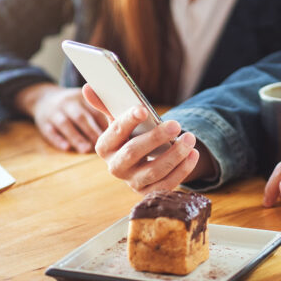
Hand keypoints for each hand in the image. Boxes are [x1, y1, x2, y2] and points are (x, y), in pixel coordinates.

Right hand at [15, 83, 107, 152]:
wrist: (42, 98)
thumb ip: (101, 113)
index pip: (95, 109)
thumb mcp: (86, 102)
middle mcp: (68, 102)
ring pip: (64, 124)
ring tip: (86, 149)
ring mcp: (54, 112)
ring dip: (76, 137)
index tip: (116, 135)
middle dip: (92, 131)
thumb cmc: (74, 106)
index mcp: (82, 97)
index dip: (105, 122)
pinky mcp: (42, 122)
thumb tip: (123, 131)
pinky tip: (66, 148)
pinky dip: (57, 139)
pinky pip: (49, 130)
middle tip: (103, 146)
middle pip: (81, 117)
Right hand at [82, 84, 208, 194]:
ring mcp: (132, 182)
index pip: (114, 133)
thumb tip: (87, 87)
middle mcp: (115, 167)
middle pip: (133, 153)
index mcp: (104, 147)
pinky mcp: (149, 192)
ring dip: (174, 154)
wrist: (142, 162)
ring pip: (154, 170)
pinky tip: (193, 154)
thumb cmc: (131, 136)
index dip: (128, 121)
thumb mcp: (119, 121)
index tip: (143, 109)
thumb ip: (106, 105)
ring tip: (190, 138)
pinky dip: (182, 170)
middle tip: (176, 124)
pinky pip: (167, 184)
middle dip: (155, 138)